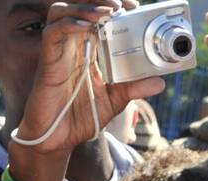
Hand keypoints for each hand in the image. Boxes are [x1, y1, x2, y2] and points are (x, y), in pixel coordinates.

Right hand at [11, 1, 165, 155]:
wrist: (57, 140)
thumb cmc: (80, 118)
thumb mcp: (114, 101)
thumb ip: (133, 88)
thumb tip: (160, 83)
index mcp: (87, 50)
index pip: (96, 17)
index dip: (111, 7)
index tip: (132, 7)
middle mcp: (71, 46)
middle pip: (79, 7)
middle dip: (99, 1)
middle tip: (122, 5)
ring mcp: (58, 52)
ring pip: (62, 12)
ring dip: (85, 7)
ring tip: (107, 12)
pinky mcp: (48, 62)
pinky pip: (53, 33)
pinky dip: (70, 25)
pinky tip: (88, 28)